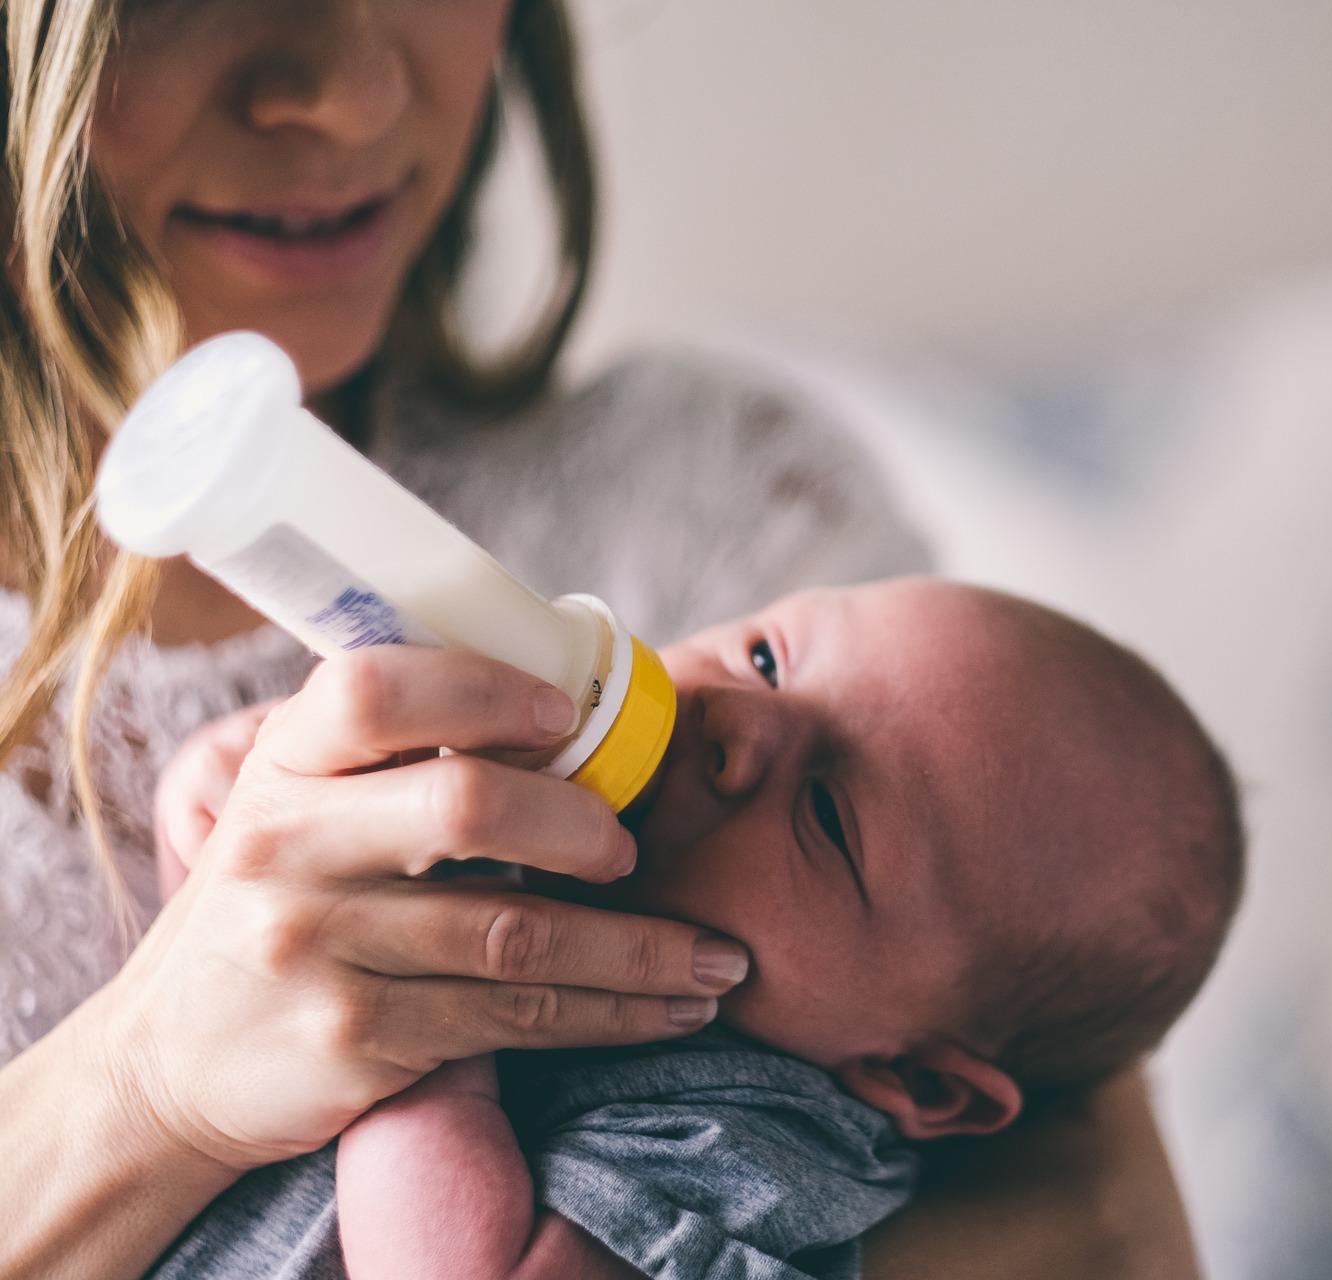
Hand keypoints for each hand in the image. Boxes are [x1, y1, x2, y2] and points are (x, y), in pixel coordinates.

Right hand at [95, 645, 747, 1171]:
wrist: (167, 1063)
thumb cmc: (275, 906)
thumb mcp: (297, 809)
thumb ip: (393, 759)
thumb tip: (562, 706)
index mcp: (286, 763)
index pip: (378, 689)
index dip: (486, 691)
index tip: (567, 717)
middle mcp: (288, 846)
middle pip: (468, 806)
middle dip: (583, 826)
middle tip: (633, 851)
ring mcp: (319, 946)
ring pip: (518, 932)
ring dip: (643, 948)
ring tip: (719, 957)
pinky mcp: (357, 1036)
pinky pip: (516, 1016)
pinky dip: (612, 1013)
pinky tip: (671, 1007)